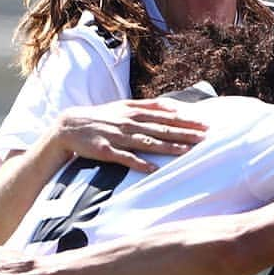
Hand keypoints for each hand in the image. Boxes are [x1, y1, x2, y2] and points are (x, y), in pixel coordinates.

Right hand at [54, 99, 207, 171]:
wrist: (68, 126)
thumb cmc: (101, 117)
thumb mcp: (123, 106)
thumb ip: (148, 105)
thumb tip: (172, 106)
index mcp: (134, 113)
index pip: (165, 116)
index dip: (186, 120)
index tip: (205, 123)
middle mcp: (128, 123)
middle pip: (161, 129)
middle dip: (184, 132)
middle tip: (205, 136)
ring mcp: (117, 137)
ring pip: (147, 142)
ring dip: (167, 146)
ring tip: (187, 151)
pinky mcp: (106, 150)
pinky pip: (125, 158)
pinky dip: (139, 163)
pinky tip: (153, 169)